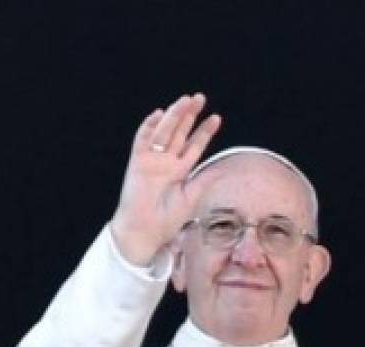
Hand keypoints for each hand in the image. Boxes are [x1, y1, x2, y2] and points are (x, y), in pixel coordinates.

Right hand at [110, 93, 221, 265]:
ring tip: (186, 101)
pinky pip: (142, 140)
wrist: (145, 230)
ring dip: (174, 116)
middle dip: (189, 116)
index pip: (194, 146)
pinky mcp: (138, 162)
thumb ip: (206, 180)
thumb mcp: (192, 197)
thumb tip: (226, 169)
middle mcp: (167, 162)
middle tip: (200, 98)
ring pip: (165, 132)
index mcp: (180, 170)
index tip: (216, 118)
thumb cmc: (167, 220)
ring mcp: (152, 160)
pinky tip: (158, 114)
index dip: (205, 132)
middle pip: (180, 133)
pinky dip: (149, 127)